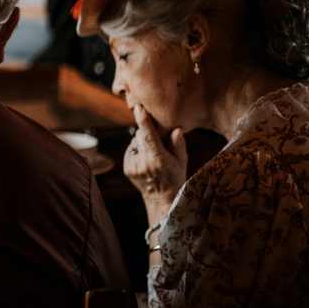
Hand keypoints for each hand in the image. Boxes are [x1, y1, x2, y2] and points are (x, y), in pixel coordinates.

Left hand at [124, 105, 187, 222]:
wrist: (161, 199)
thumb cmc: (175, 177)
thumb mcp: (182, 161)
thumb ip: (178, 145)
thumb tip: (176, 128)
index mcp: (158, 160)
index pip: (149, 137)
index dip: (143, 121)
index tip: (139, 108)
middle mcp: (143, 163)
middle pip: (140, 136)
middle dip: (147, 133)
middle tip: (159, 143)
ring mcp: (133, 166)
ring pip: (135, 143)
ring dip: (142, 144)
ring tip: (153, 157)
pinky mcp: (127, 168)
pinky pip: (131, 151)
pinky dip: (137, 151)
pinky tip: (146, 161)